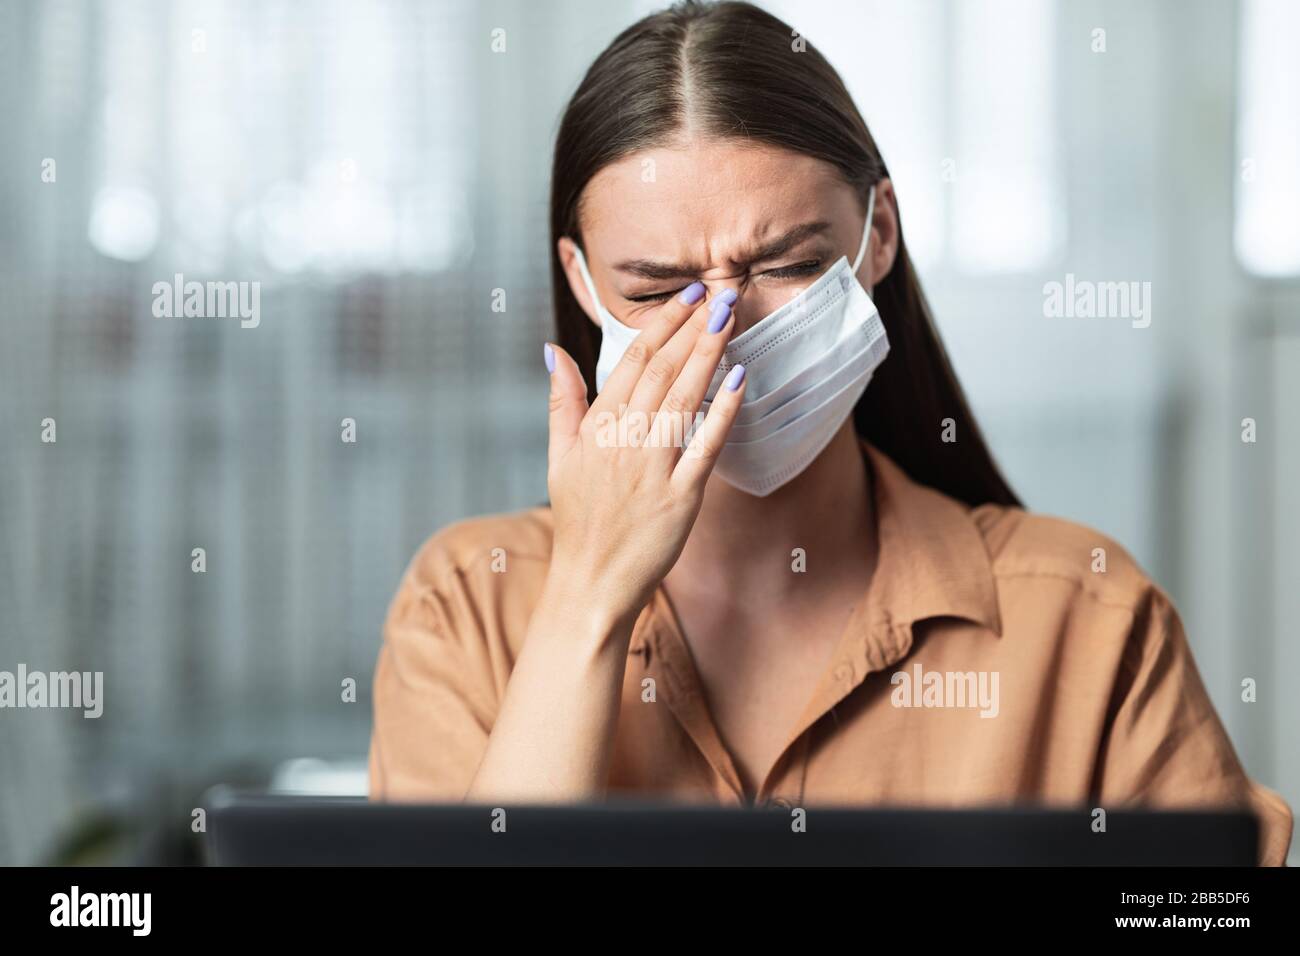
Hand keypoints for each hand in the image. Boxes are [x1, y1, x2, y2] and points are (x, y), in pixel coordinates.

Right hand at [543, 284, 746, 626]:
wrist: (591, 582)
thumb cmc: (579, 520)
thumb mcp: (559, 456)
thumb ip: (562, 401)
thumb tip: (555, 349)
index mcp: (596, 428)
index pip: (632, 361)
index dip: (662, 323)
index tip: (687, 294)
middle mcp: (623, 441)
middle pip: (662, 371)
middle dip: (692, 327)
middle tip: (719, 290)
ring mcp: (653, 468)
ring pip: (684, 398)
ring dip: (709, 353)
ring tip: (730, 317)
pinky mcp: (681, 497)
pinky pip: (705, 446)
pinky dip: (723, 410)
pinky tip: (740, 377)